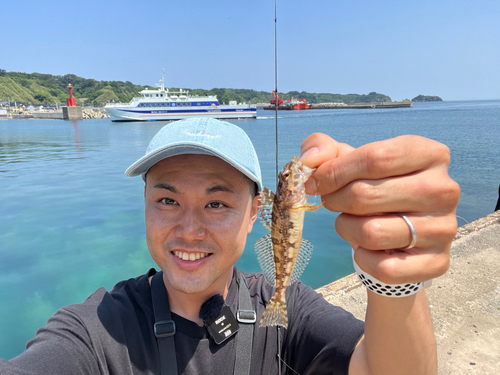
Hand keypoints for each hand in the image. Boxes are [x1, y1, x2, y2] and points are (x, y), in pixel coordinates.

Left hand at [300, 133, 459, 283]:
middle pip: (366, 195)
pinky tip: (367, 248)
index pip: (374, 158)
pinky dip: (363, 259)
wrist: (401, 231)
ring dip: (346, 228)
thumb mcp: (350, 160)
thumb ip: (323, 148)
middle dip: (335, 200)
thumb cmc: (374, 187)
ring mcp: (444, 228)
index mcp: (428, 154)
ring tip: (350, 223)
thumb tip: (309, 160)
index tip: (314, 183)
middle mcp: (444, 189)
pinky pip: (383, 267)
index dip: (334, 172)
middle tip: (331, 202)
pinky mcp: (437, 262)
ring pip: (371, 232)